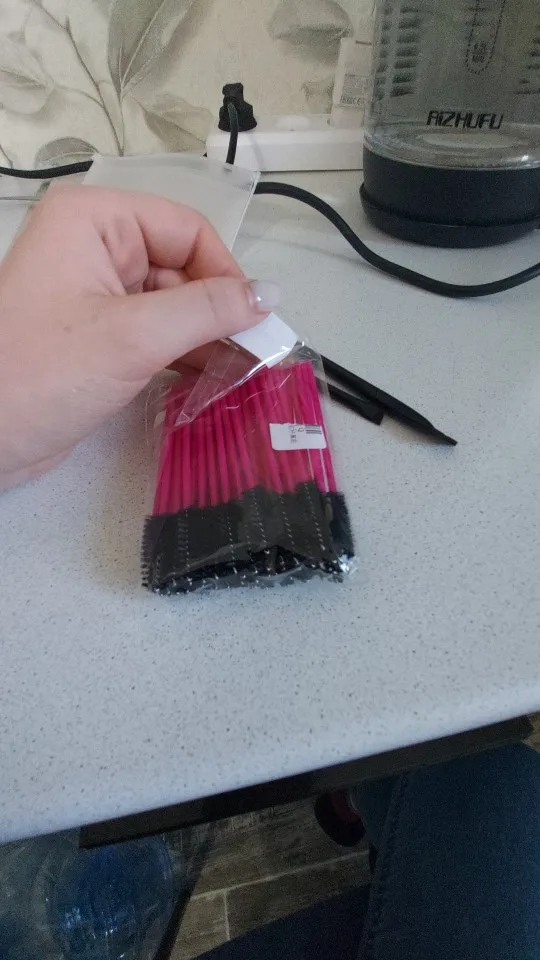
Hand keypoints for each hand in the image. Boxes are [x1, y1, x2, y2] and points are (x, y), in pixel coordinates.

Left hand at [0, 184, 278, 489]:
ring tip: (241, 370)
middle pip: (182, 267)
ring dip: (206, 336)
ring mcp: (94, 293)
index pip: (185, 230)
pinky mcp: (96, 336)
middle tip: (256, 355)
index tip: (256, 321)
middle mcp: (94, 246)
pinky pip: (154, 333)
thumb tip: (270, 295)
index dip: (225, 273)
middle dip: (218, 310)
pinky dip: (184, 352)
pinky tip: (211, 376)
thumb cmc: (41, 374)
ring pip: (172, 303)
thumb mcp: (134, 336)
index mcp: (94, 220)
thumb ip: (208, 310)